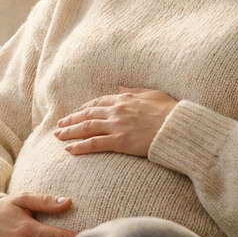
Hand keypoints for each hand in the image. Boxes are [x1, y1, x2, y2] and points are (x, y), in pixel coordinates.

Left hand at [53, 86, 177, 157]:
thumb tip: (120, 87)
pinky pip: (94, 143)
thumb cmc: (170, 111)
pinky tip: (69, 150)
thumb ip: (134, 90)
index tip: (75, 113)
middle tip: (59, 125)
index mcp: (124, 98)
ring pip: (87, 127)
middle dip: (71, 120)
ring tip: (58, 136)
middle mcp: (117, 110)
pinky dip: (80, 146)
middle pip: (87, 114)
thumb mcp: (152, 94)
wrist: (178, 127)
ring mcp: (117, 125)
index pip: (97, 103)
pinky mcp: (120, 141)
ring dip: (70, 132)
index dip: (83, 108)